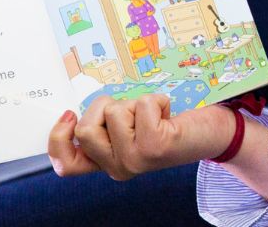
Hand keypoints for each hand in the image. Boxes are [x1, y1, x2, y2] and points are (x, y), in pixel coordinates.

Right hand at [47, 94, 231, 179]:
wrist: (210, 135)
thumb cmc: (167, 125)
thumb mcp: (129, 128)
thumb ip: (104, 127)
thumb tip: (75, 109)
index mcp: (106, 163)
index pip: (66, 164)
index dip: (57, 139)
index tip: (69, 115)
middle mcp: (118, 167)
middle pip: (85, 128)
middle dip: (106, 106)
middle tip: (133, 112)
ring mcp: (135, 159)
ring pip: (113, 112)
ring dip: (135, 102)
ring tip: (154, 115)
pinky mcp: (155, 146)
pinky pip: (140, 105)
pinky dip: (156, 100)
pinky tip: (169, 115)